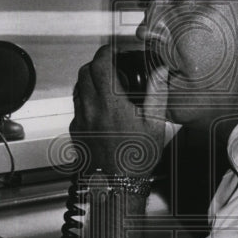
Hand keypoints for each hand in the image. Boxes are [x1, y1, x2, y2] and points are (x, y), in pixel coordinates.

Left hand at [70, 44, 167, 175]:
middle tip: (111, 66)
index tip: (114, 51)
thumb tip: (160, 71)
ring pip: (78, 87)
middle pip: (85, 72)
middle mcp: (91, 109)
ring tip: (106, 85)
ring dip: (90, 80)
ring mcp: (81, 120)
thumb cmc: (136, 159)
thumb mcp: (154, 123)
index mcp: (111, 103)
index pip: (100, 64)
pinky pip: (77, 106)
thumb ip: (157, 92)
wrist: (117, 185)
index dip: (106, 52)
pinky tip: (101, 107)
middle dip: (97, 63)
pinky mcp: (76, 131)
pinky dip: (86, 98)